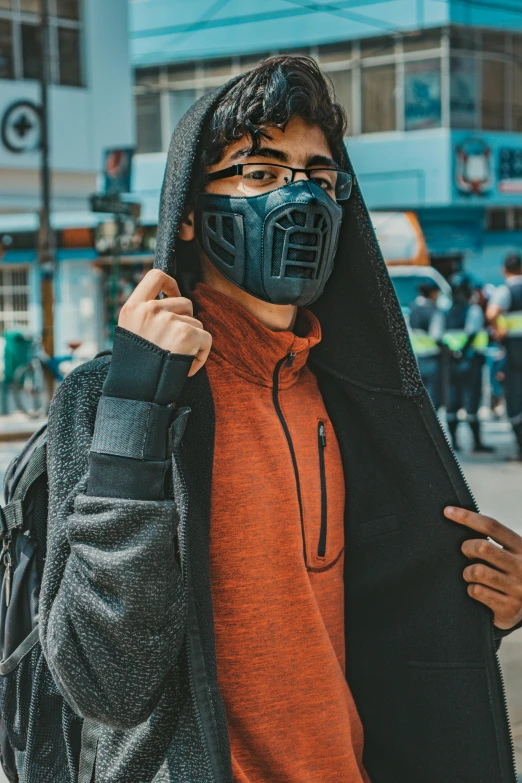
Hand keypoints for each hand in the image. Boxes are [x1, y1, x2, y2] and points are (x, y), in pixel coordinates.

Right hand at [118, 269, 211, 376]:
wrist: (136, 393)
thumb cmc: (134, 369)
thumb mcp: (130, 335)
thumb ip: (146, 317)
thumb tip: (172, 304)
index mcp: (132, 308)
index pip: (155, 276)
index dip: (170, 283)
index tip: (173, 294)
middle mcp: (150, 310)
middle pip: (185, 302)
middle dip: (186, 322)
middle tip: (174, 345)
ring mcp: (168, 321)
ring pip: (196, 322)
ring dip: (192, 341)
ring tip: (177, 359)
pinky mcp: (186, 334)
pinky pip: (206, 338)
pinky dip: (201, 354)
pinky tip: (187, 367)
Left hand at [444, 506, 521, 630]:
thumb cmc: (512, 576)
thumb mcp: (510, 555)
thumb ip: (493, 542)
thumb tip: (459, 521)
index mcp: (521, 547)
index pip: (492, 526)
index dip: (468, 517)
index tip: (448, 511)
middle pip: (483, 547)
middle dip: (466, 548)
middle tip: (465, 553)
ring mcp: (517, 588)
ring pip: (477, 571)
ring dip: (467, 572)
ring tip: (470, 575)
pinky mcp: (509, 607)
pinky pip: (477, 591)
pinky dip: (471, 590)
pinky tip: (476, 591)